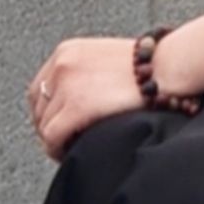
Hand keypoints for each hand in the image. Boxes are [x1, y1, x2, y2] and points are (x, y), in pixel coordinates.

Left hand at [26, 36, 148, 158]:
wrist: (165, 68)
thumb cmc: (146, 67)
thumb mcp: (103, 59)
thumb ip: (83, 75)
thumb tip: (73, 100)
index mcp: (67, 52)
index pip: (39, 87)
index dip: (46, 111)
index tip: (55, 124)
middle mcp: (61, 65)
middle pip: (38, 107)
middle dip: (49, 126)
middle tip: (63, 140)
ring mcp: (66, 85)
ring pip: (44, 124)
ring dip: (54, 140)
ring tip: (70, 147)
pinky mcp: (76, 107)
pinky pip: (52, 136)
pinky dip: (56, 149)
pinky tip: (70, 152)